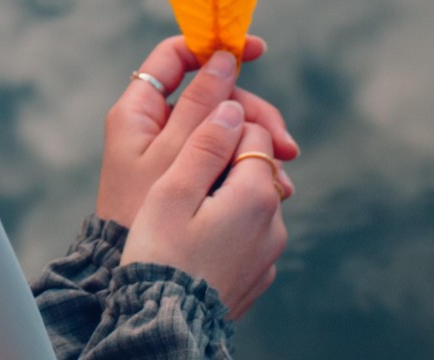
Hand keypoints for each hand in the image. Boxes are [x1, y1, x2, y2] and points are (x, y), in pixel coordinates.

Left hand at [97, 35, 297, 227]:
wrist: (136, 273)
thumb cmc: (142, 215)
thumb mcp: (173, 156)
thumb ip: (198, 106)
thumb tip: (223, 60)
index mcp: (138, 110)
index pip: (175, 57)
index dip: (214, 47)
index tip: (256, 51)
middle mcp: (154, 124)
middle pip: (211, 95)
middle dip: (252, 113)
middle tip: (284, 143)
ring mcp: (171, 149)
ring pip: (223, 125)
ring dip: (257, 141)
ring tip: (285, 173)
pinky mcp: (188, 174)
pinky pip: (222, 154)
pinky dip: (247, 163)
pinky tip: (275, 184)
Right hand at [121, 102, 288, 319]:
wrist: (163, 325)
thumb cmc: (159, 255)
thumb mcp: (172, 191)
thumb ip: (205, 145)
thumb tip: (232, 108)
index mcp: (256, 193)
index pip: (253, 132)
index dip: (223, 124)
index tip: (193, 133)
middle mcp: (274, 222)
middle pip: (258, 166)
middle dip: (228, 159)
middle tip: (185, 171)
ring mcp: (269, 253)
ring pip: (254, 202)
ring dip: (229, 195)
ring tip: (187, 209)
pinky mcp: (258, 275)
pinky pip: (249, 235)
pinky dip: (230, 228)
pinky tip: (198, 240)